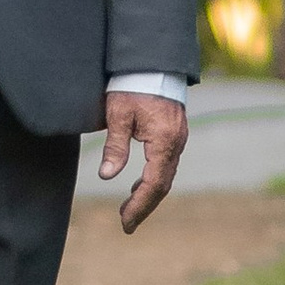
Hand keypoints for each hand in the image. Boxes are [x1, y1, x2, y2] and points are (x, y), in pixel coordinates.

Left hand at [95, 87, 187, 234]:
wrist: (152, 61)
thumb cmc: (132, 84)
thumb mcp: (118, 114)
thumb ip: (114, 147)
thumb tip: (106, 176)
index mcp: (163, 142)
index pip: (153, 184)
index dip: (139, 206)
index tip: (124, 222)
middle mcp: (176, 143)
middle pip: (162, 185)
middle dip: (144, 206)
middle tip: (126, 223)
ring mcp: (178, 138)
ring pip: (166, 175)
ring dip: (148, 194)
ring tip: (129, 208)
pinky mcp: (174, 133)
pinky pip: (166, 163)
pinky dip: (153, 178)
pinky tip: (138, 183)